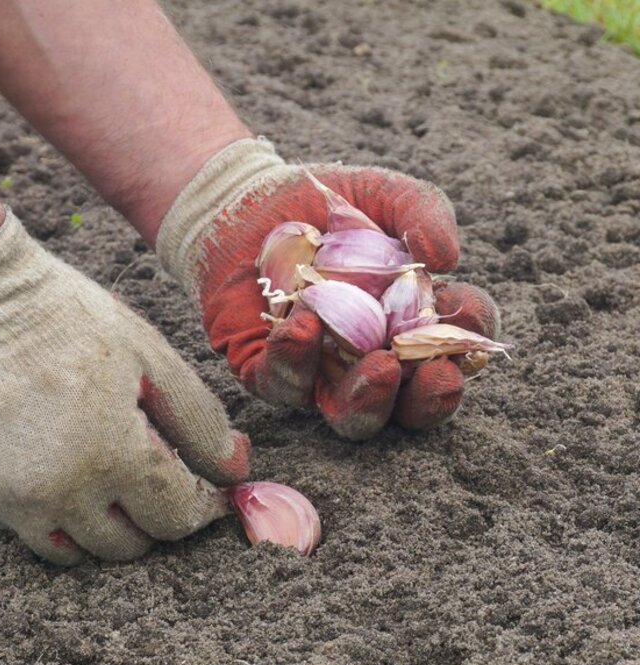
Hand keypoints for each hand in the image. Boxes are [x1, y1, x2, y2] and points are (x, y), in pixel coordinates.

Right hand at [0, 211, 248, 563]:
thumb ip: (200, 419)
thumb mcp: (152, 356)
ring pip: (86, 552)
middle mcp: (61, 489)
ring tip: (122, 483)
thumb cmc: (72, 320)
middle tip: (164, 479)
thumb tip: (237, 468)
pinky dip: (71, 525)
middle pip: (133, 543)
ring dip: (116, 528)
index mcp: (111, 451)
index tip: (212, 494)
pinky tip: (79, 483)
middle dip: (161, 517)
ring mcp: (15, 498)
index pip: (175, 517)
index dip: (204, 508)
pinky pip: (41, 540)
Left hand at [157, 139, 499, 439]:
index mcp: (410, 326)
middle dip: (430, 398)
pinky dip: (297, 360)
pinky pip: (285, 384)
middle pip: (409, 403)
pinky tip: (305, 324)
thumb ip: (423, 212)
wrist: (250, 201)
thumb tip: (446, 257)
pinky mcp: (270, 371)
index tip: (466, 313)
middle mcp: (370, 360)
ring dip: (370, 399)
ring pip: (349, 413)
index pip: (453, 348)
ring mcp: (320, 373)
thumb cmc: (329, 206)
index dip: (468, 339)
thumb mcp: (384, 196)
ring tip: (382, 365)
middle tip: (435, 373)